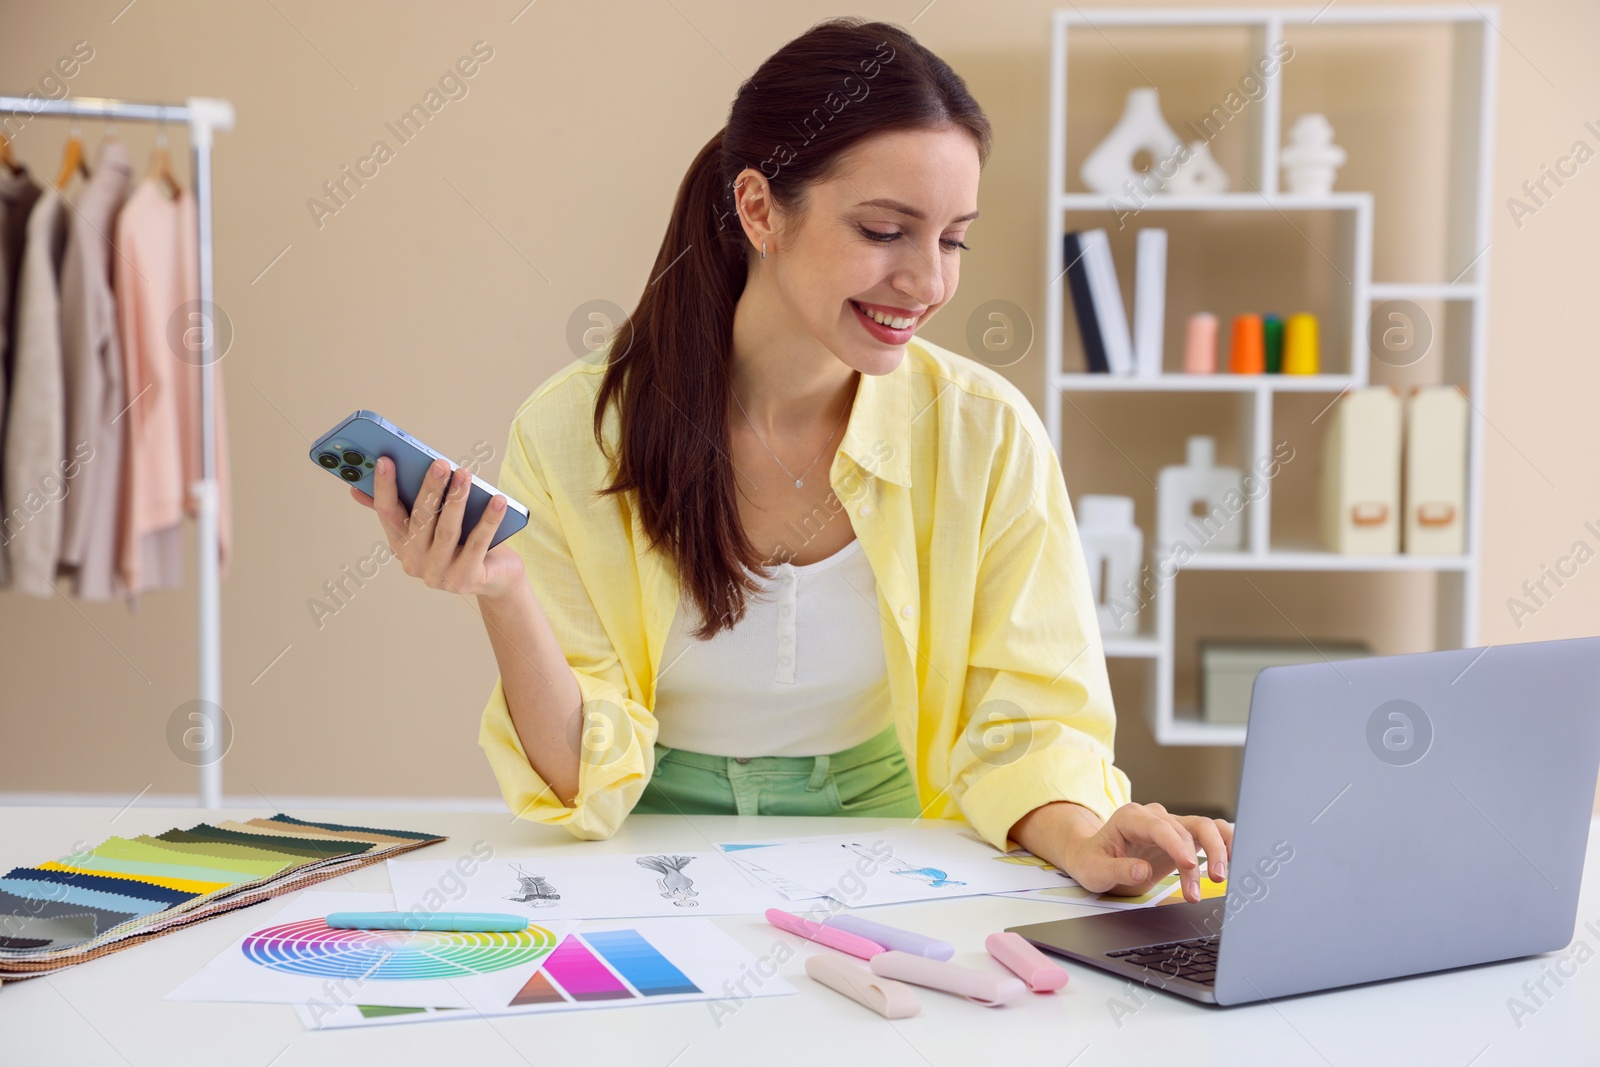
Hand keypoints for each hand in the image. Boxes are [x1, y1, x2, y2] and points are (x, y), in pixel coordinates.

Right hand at [350, 456, 525, 600]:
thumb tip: (360, 487)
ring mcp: (439, 574)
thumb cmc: (462, 542)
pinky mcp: (465, 579)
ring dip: (457, 500)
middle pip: (420, 520)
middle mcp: (415, 562)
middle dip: (430, 489)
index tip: (386, 460)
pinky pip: (478, 543)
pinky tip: (498, 500)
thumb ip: (406, 506)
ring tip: (465, 474)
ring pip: (447, 531)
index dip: (384, 487)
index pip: (387, 513)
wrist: (496, 578)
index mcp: (401, 545)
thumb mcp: (433, 524)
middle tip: (440, 464)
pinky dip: (489, 520)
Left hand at [1017, 801, 1232, 903]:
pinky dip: (1225, 844)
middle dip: (1202, 855)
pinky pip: (1211, 833)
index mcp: (1130, 818)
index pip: (1159, 826)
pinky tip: (1233, 860)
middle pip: (1188, 827)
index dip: (1177, 844)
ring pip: (1205, 827)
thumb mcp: (1095, 871)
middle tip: (1211, 882)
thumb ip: (1117, 869)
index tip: (1189, 864)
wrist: (1094, 857)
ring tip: (1221, 878)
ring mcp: (1170, 824)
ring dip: (1218, 851)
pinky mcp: (1183, 836)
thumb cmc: (1093, 861)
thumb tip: (1141, 870)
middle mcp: (1154, 816)